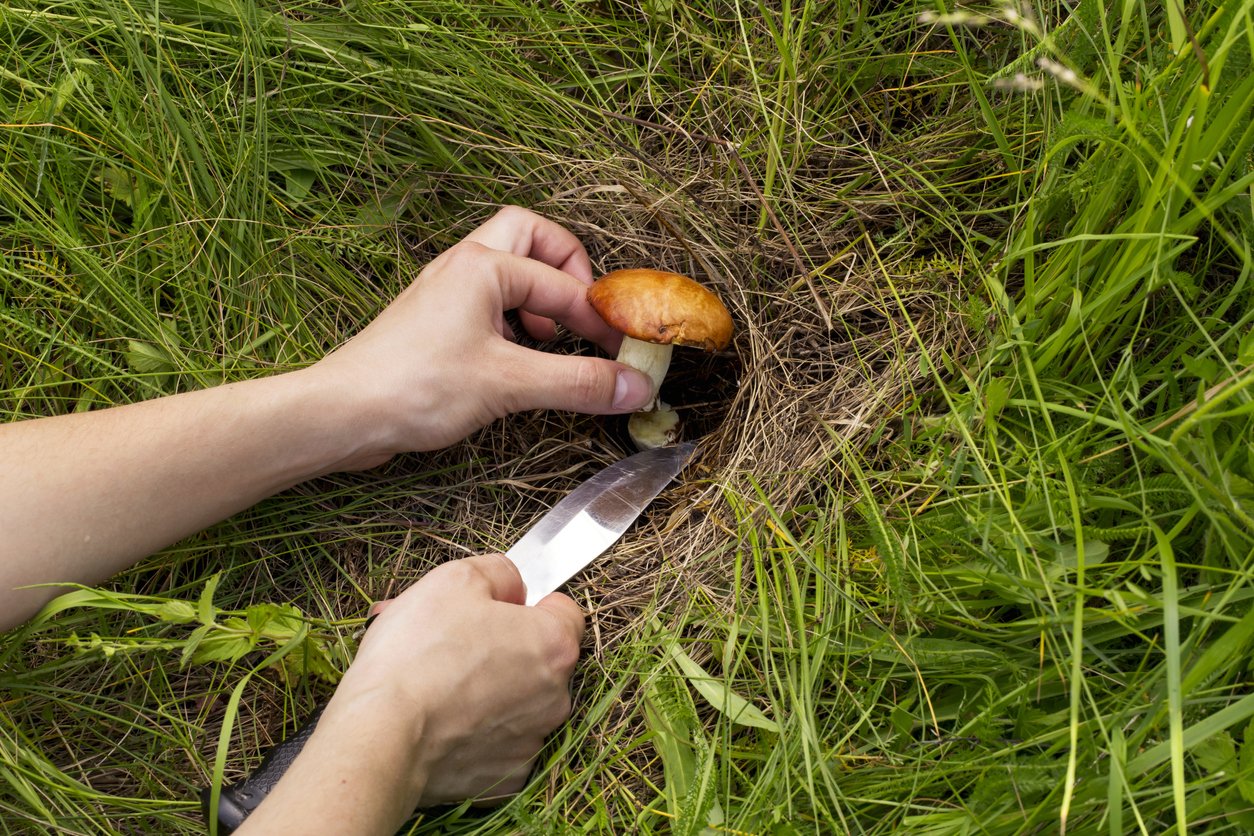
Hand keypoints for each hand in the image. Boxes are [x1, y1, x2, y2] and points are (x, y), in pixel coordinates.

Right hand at [235, 554, 582, 834]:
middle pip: (538, 659)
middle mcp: (555, 697)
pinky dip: (475, 731)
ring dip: (486, 687)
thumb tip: (512, 586)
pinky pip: (497, 742)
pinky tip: (439, 719)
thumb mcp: (455, 580)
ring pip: (516, 701)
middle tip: (450, 639)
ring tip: (433, 677)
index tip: (497, 608)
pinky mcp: (505, 778)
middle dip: (500, 646)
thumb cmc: (418, 655)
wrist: (381, 737)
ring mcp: (532, 741)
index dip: (529, 603)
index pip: (564, 612)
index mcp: (554, 645)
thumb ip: (498, 573)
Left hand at [308, 206, 653, 461]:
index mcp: (483, 266)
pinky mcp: (435, 323)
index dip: (602, 320)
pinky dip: (513, 321)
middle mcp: (463, 267)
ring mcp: (446, 293)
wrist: (343, 413)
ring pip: (506, 267)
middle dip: (567, 268)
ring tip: (552, 338)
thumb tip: (634, 386)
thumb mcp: (509, 384)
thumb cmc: (413, 387)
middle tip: (585, 311)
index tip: (626, 354)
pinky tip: (518, 360)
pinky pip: (487, 303)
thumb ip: (578, 383)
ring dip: (538, 294)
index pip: (564, 284)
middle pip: (530, 237)